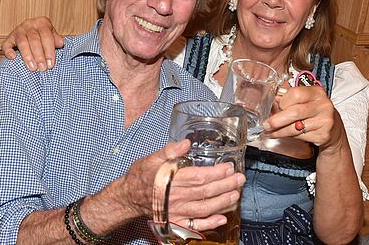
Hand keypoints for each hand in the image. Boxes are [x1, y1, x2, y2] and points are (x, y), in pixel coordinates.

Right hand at [1, 16, 63, 70]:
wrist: (31, 32)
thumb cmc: (43, 37)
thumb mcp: (52, 36)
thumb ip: (56, 40)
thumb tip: (60, 43)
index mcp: (42, 22)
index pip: (47, 36)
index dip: (49, 51)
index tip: (51, 64)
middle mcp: (29, 24)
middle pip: (34, 39)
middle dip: (39, 55)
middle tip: (42, 68)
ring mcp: (18, 30)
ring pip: (22, 42)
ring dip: (27, 56)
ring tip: (32, 68)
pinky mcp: (9, 38)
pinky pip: (6, 44)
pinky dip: (8, 51)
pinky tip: (13, 58)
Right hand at [121, 140, 244, 231]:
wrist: (128, 198)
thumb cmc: (140, 177)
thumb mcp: (151, 159)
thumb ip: (169, 150)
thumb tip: (186, 143)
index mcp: (172, 180)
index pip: (200, 176)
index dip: (217, 173)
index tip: (229, 167)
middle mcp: (176, 197)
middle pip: (206, 192)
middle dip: (226, 185)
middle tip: (240, 179)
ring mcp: (177, 212)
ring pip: (204, 209)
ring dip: (223, 202)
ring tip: (236, 195)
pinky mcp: (176, 222)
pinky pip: (195, 225)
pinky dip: (210, 223)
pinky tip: (222, 218)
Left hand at [263, 85, 344, 149]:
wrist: (333, 128)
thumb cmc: (315, 111)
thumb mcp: (306, 100)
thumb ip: (289, 99)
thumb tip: (271, 102)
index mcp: (316, 92)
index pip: (295, 94)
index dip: (283, 102)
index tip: (276, 107)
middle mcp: (323, 105)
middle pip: (294, 112)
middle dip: (277, 120)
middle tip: (266, 124)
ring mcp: (325, 121)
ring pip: (295, 127)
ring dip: (279, 131)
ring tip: (271, 132)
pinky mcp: (323, 135)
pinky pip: (300, 136)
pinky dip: (289, 137)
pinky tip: (284, 135)